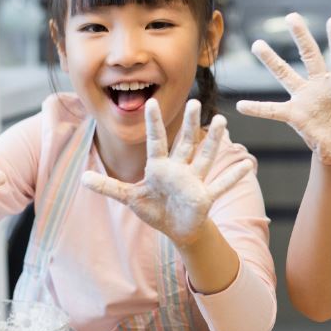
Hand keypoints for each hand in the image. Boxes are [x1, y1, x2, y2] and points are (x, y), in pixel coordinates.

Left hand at [81, 98, 251, 246]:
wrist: (177, 228)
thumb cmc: (155, 209)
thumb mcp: (130, 198)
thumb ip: (109, 187)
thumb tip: (82, 179)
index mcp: (159, 167)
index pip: (156, 141)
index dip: (154, 123)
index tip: (152, 101)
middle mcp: (179, 169)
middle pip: (186, 143)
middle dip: (191, 124)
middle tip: (196, 102)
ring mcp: (194, 181)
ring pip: (205, 157)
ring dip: (214, 141)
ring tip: (223, 120)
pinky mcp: (205, 197)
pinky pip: (221, 185)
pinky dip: (233, 176)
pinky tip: (248, 164)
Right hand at [236, 13, 330, 164]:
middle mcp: (322, 86)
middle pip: (310, 56)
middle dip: (301, 37)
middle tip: (291, 16)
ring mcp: (306, 99)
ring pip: (287, 75)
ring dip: (272, 61)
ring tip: (258, 44)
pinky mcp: (295, 116)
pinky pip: (273, 110)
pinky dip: (258, 109)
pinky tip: (241, 105)